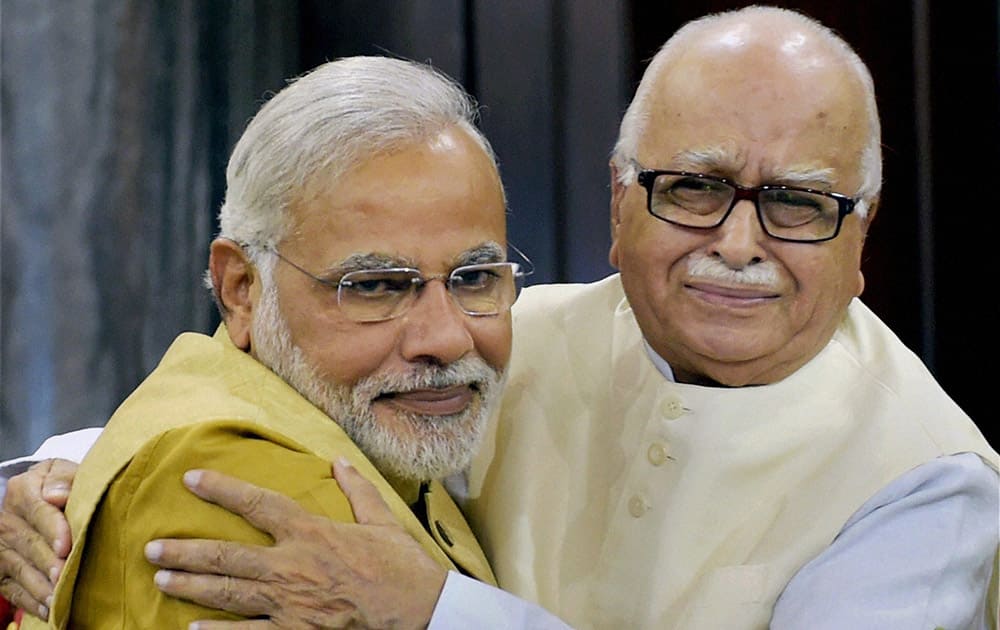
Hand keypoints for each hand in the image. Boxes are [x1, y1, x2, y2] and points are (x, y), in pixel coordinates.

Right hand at [0, 458, 76, 618]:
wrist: (41, 495)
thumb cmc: (60, 484)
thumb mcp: (63, 470)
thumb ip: (64, 477)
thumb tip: (57, 495)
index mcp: (23, 490)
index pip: (38, 510)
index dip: (53, 529)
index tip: (66, 545)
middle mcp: (7, 520)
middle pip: (29, 543)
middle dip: (48, 563)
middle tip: (63, 577)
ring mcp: (2, 547)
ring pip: (20, 569)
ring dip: (40, 587)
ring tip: (58, 599)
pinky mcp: (2, 570)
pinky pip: (13, 589)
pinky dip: (31, 602)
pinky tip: (49, 611)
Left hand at [145, 458, 447, 628]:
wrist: (417, 611)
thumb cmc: (401, 567)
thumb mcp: (382, 521)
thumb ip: (357, 489)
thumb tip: (339, 460)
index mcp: (310, 532)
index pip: (257, 504)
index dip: (222, 489)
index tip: (191, 478)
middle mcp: (290, 566)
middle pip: (226, 556)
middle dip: (185, 551)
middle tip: (152, 549)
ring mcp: (288, 604)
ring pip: (227, 594)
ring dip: (190, 586)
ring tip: (160, 580)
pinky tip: (192, 628)